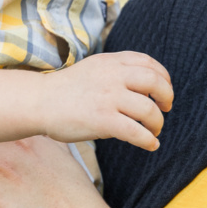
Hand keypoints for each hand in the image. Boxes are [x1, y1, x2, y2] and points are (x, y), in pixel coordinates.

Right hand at [43, 51, 172, 150]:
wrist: (39, 102)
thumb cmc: (66, 90)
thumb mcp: (93, 69)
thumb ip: (117, 71)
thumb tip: (146, 86)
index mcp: (111, 62)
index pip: (149, 63)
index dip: (164, 77)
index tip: (164, 91)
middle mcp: (112, 76)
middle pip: (155, 83)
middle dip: (167, 98)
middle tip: (165, 109)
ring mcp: (108, 98)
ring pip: (149, 110)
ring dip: (157, 123)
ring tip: (153, 131)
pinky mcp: (103, 120)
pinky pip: (136, 132)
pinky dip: (148, 140)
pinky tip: (150, 145)